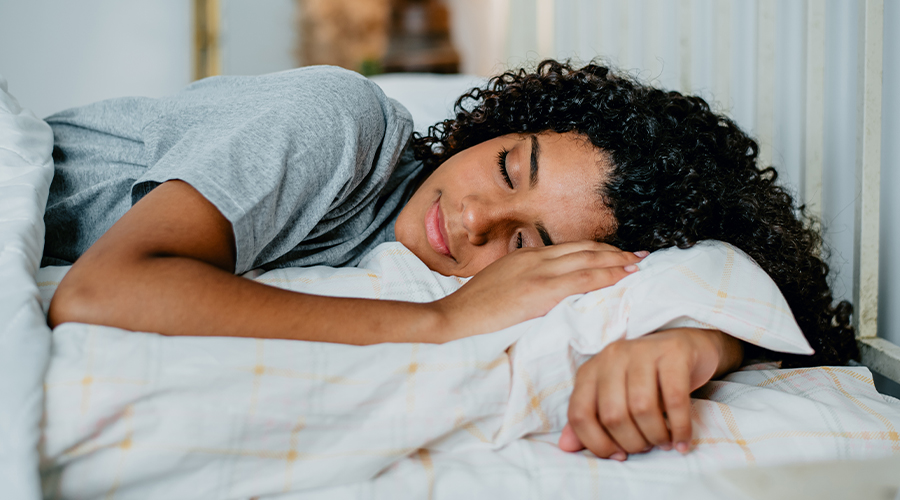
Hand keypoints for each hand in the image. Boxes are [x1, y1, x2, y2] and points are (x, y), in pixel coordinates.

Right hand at [432, 241, 646, 341]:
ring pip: (589, 260)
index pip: (573, 248)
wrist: (452, 318)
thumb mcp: (503, 286)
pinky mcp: (541, 291)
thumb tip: (551, 293)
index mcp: (527, 257)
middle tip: (641, 256)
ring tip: (639, 266)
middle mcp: (536, 259)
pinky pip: (583, 280)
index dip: (600, 250)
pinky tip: (622, 279)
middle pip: (586, 250)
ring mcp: (539, 273)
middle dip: (616, 252)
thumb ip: (528, 283)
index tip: (620, 254)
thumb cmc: (474, 310)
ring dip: (618, 262)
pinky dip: (607, 276)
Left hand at [559, 328, 743, 459]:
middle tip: (646, 447)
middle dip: (631, 442)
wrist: (685, 347)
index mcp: (591, 370)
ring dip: (655, 435)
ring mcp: (642, 351)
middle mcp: (612, 356)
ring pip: (641, 407)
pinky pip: (675, 399)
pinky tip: (682, 440)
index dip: (596, 443)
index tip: (618, 455)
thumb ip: (591, 420)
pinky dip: (680, 427)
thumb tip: (566, 446)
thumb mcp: (615, 398)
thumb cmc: (647, 380)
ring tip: (664, 443)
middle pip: (612, 414)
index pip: (579, 413)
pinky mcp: (673, 352)